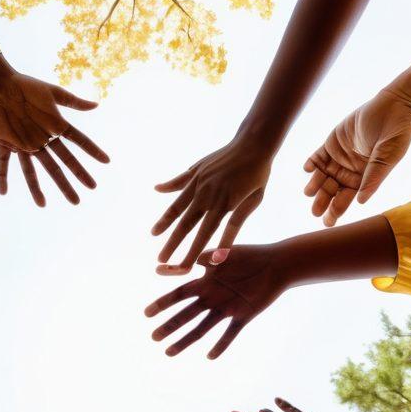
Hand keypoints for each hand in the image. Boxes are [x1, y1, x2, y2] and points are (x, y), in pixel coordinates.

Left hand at [0, 59, 108, 206]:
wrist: (1, 83)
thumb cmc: (27, 85)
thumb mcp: (53, 93)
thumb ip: (73, 102)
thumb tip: (96, 105)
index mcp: (54, 128)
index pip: (78, 142)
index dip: (92, 151)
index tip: (107, 161)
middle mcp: (41, 140)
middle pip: (58, 166)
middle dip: (68, 183)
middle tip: (77, 201)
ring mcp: (23, 144)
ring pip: (31, 171)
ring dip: (36, 189)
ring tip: (42, 205)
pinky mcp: (4, 143)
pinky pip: (3, 163)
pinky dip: (1, 177)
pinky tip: (2, 192)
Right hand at [145, 245, 285, 357]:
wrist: (278, 264)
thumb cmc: (252, 255)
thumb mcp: (229, 253)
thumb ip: (211, 258)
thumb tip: (192, 262)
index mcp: (206, 282)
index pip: (179, 295)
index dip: (163, 304)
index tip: (146, 314)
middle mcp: (212, 298)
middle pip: (186, 315)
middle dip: (169, 326)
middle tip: (153, 337)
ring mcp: (226, 309)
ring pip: (201, 329)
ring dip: (185, 340)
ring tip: (169, 353)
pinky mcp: (243, 316)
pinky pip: (230, 334)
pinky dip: (221, 345)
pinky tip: (210, 357)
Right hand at [152, 136, 272, 272]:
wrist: (254, 143)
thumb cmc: (257, 176)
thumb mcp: (252, 203)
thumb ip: (234, 226)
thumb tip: (222, 253)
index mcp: (223, 205)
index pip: (203, 236)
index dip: (190, 253)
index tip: (181, 268)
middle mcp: (207, 195)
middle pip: (185, 224)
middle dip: (172, 244)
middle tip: (161, 260)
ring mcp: (199, 181)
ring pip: (177, 205)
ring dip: (164, 221)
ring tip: (153, 233)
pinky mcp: (196, 170)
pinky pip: (179, 180)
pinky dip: (168, 185)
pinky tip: (156, 189)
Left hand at [304, 87, 410, 226]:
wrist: (394, 104)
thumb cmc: (398, 132)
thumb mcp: (388, 155)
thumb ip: (374, 177)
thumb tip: (361, 201)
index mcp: (365, 178)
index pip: (348, 197)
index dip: (337, 209)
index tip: (328, 222)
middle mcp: (351, 171)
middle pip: (333, 190)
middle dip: (323, 201)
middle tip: (315, 212)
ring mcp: (340, 157)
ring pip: (323, 176)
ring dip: (315, 185)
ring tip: (309, 192)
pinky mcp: (332, 143)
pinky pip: (318, 157)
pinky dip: (312, 163)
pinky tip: (307, 169)